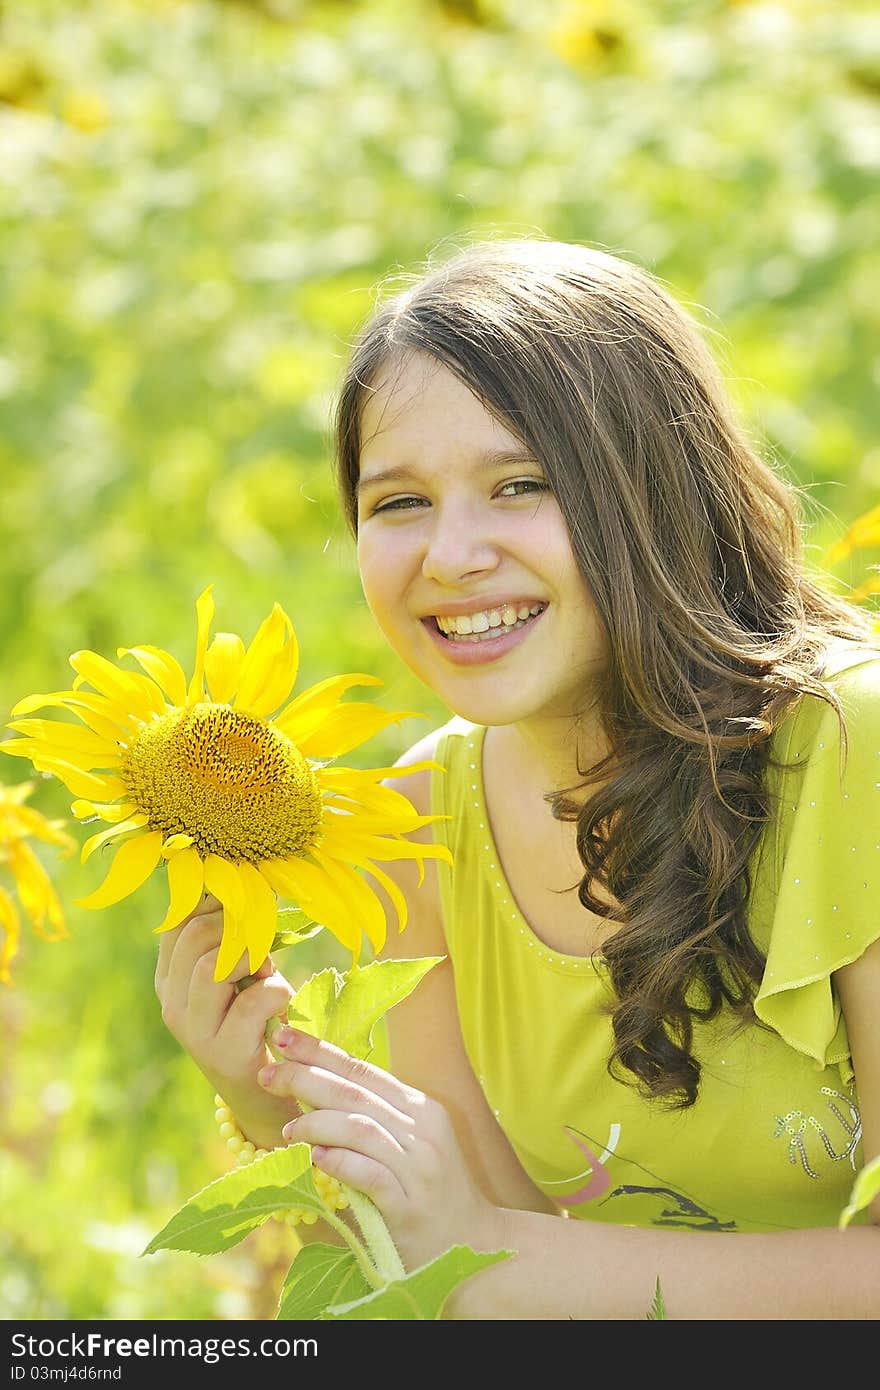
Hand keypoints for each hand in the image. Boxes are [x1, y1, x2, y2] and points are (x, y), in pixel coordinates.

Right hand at [155, 895, 298, 1148]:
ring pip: (212, 966)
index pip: (178, 919)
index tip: (247, 902)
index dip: (216, 901)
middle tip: (263, 943)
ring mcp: (193, 1030)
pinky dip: (276, 991)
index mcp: (169, 976)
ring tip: (266, 973)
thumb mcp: (238, 974)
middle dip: (239, 928)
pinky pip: (251, 1001)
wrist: (263, 1092)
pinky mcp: (225, 1053)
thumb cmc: (254, 1020)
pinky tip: (282, 1001)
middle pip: (195, 935)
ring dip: (253, 959)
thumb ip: (236, 938)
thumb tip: (252, 883)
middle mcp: (171, 1002)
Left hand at [257, 1027, 509, 1273]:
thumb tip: (315, 1088)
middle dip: (305, 1078)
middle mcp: (423, 1131)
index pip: (363, 1069)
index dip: (320, 1051)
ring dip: (316, 1123)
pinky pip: (370, 1175)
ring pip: (360, 1129)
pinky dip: (339, 1163)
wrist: (475, 1244)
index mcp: (420, 1108)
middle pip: (355, 1093)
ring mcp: (419, 1168)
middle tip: (268, 1074)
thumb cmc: (431, 1192)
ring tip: (287, 1129)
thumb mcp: (410, 1144)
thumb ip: (373, 1117)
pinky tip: (315, 1159)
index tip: (283, 1036)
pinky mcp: (410, 1207)